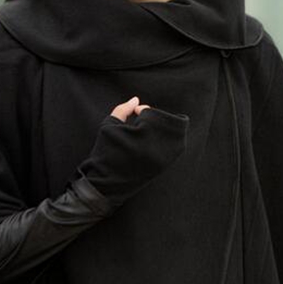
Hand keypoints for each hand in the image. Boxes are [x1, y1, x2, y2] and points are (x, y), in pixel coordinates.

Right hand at [74, 99, 189, 205]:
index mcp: (142, 135)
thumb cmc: (105, 152)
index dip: (143, 110)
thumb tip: (136, 99)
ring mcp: (163, 158)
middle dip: (158, 117)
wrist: (106, 184)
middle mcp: (156, 147)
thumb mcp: (109, 125)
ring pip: (177, 133)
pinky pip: (176, 146)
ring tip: (151, 129)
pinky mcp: (164, 166)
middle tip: (145, 120)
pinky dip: (169, 140)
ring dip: (166, 127)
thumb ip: (123, 109)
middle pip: (170, 121)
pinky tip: (154, 140)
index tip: (136, 113)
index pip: (152, 113)